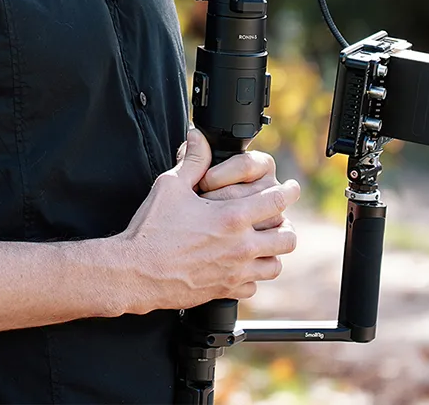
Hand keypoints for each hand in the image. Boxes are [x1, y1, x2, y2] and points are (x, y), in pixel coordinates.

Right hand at [115, 128, 299, 312]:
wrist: (136, 271)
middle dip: (286, 224)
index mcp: (231, 218)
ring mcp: (236, 271)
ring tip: (262, 243)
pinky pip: (253, 287)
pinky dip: (251, 277)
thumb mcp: (170, 186)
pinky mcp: (226, 290)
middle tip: (279, 218)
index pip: (277, 201)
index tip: (291, 188)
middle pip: (287, 237)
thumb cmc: (151, 230)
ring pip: (276, 265)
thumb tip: (199, 138)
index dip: (289, 191)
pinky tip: (239, 266)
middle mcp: (241, 247)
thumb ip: (191, 160)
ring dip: (272, 252)